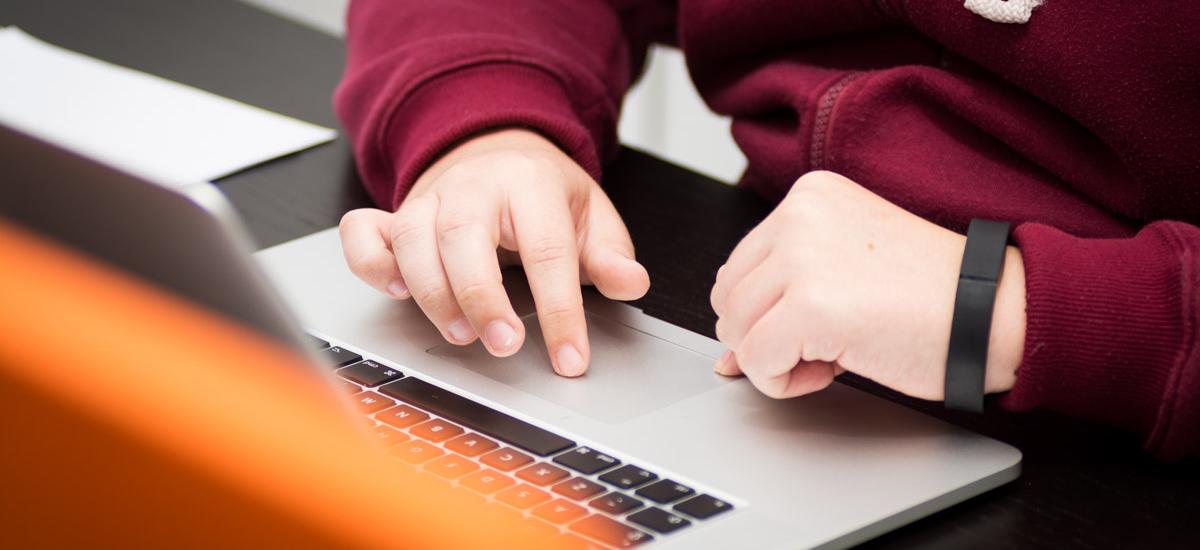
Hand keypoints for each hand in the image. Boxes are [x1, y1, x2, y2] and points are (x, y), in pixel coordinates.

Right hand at [339, 128, 648, 375]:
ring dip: (432, 294)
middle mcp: (474, 186)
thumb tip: (631, 283)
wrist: (497, 148)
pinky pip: (364, 232)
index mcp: (531, 182)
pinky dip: (370, 263)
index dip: (560, 310)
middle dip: (481, 297)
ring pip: (413, 240)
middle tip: (505, 345)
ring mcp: (429, 198)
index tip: (570, 358)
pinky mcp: (395, 215)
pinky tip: (394, 292)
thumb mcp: (590, 215)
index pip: (547, 249)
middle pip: (465, 237)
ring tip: (462, 335)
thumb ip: (611, 254)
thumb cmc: (543, 193)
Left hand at [709, 171, 1024, 400]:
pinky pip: (756, 360)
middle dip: (764, 335)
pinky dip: (783, 382)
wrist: (995, 312)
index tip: (818, 322)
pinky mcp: (809, 305)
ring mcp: (802, 258)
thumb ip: (782, 300)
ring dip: (776, 360)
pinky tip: (832, 369)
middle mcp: (799, 216)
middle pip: (728, 298)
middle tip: (824, 343)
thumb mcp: (847, 275)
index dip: (768, 312)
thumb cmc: (934, 296)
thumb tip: (727, 357)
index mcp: (808, 198)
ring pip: (736, 330)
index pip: (739, 268)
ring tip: (833, 353)